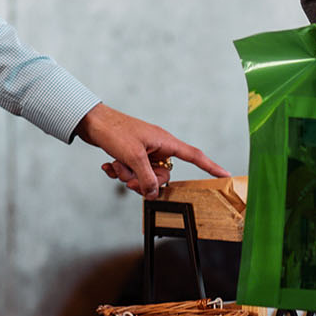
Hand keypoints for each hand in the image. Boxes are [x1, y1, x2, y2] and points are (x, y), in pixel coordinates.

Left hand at [76, 102, 228, 198]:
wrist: (91, 121)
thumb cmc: (114, 131)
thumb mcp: (133, 157)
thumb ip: (147, 178)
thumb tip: (155, 193)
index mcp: (165, 141)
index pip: (193, 156)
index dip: (210, 166)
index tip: (225, 175)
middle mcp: (157, 146)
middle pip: (163, 175)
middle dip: (144, 180)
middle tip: (128, 177)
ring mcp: (144, 151)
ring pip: (145, 176)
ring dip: (128, 176)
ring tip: (116, 166)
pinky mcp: (131, 154)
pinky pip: (132, 172)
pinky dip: (120, 171)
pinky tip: (108, 166)